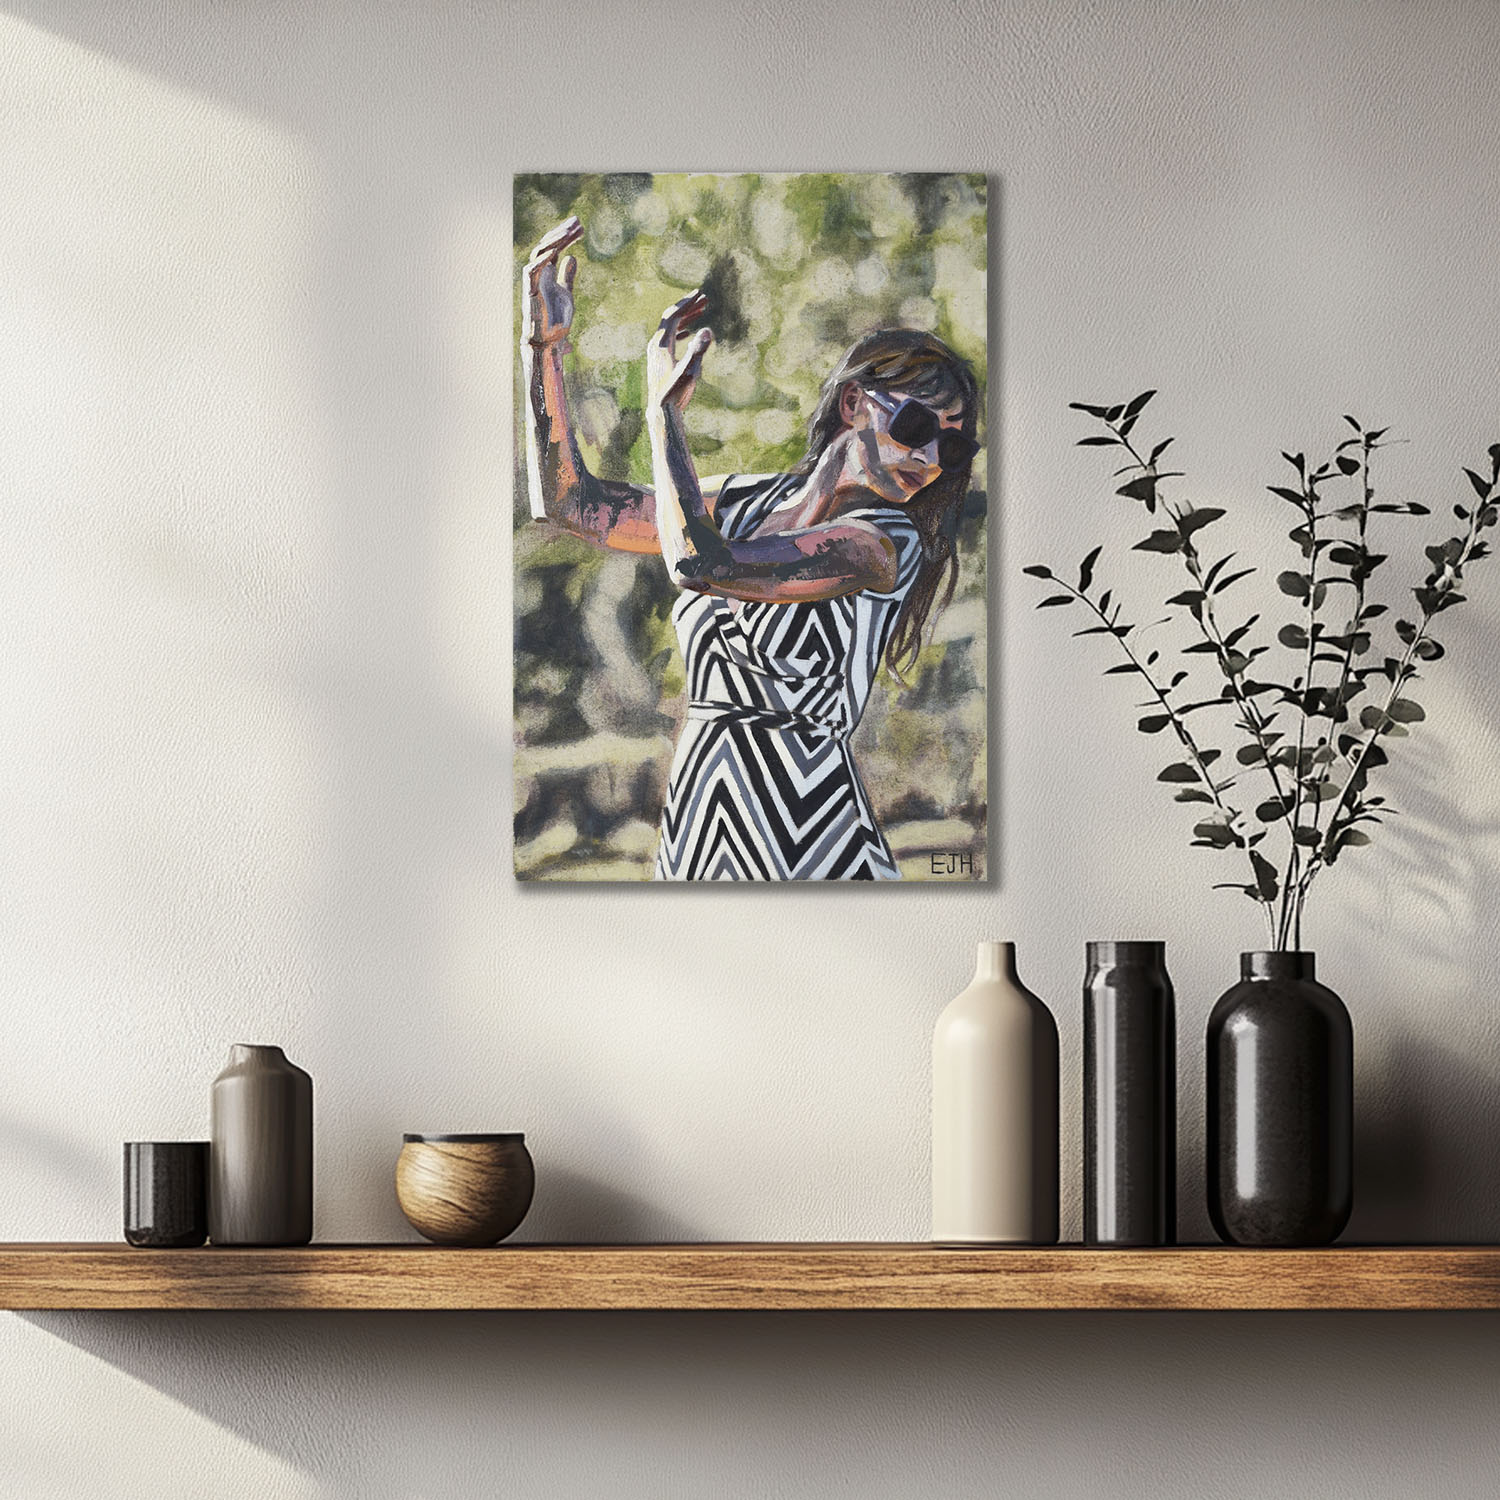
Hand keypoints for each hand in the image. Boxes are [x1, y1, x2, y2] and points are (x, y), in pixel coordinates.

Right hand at [523, 216, 583, 347]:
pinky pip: (532, 270)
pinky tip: (556, 250)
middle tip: (578, 222)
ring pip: (539, 253)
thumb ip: (566, 275)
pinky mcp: (530, 292)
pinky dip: (542, 260)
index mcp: (546, 272)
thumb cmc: (555, 321)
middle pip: (547, 245)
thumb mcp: (566, 293)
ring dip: (555, 241)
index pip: (554, 247)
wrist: (547, 342)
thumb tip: (571, 257)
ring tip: (570, 231)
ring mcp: (533, 281)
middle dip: (562, 232)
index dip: (566, 236)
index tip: (581, 227)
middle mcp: (538, 273)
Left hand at [646, 290, 712, 413]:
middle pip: (671, 317)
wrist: (661, 410)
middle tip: (704, 298)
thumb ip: (698, 350)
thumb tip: (707, 330)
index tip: (701, 293)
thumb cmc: (675, 392)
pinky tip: (690, 332)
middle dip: (688, 306)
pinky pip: (670, 337)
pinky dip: (681, 330)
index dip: (688, 303)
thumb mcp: (690, 371)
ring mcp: (656, 351)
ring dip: (686, 317)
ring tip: (701, 310)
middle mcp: (656, 344)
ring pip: (671, 327)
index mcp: (662, 343)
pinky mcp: (659, 359)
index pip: (674, 315)